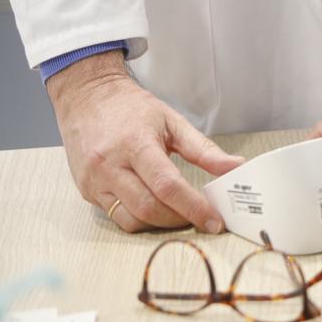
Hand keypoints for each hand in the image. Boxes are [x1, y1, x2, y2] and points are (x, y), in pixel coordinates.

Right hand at [47, 51, 243, 232]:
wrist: (87, 97)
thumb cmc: (130, 107)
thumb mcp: (173, 121)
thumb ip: (204, 149)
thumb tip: (235, 167)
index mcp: (136, 144)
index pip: (168, 186)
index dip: (194, 208)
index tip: (215, 221)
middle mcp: (110, 165)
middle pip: (149, 208)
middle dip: (180, 219)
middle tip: (201, 218)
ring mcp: (94, 181)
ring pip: (131, 219)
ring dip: (160, 224)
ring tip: (180, 213)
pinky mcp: (87, 191)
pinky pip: (116, 216)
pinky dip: (139, 218)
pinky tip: (154, 207)